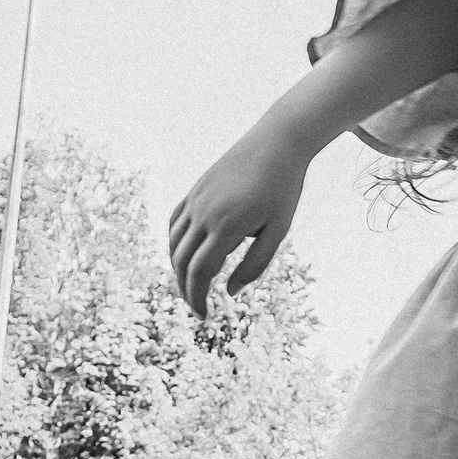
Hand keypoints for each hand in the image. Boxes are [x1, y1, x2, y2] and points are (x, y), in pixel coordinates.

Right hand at [167, 128, 309, 316]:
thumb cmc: (283, 189)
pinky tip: (185, 257)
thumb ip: (255, 264)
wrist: (277, 142)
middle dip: (187, 291)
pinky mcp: (195, 191)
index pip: (200, 273)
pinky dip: (175, 245)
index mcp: (227, 226)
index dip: (198, 298)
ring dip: (178, 270)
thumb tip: (230, 292)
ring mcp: (196, 200)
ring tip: (192, 287)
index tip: (205, 316)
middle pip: (182, 263)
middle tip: (198, 309)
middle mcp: (205, 213)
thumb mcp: (278, 231)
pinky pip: (175, 224)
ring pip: (174, 245)